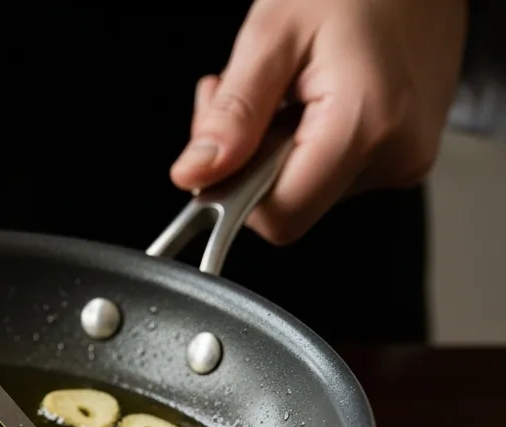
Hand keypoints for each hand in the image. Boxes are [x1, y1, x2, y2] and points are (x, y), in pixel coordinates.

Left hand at [170, 0, 466, 243]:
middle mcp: (396, 155)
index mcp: (366, 126)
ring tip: (282, 84)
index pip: (279, 216)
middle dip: (247, 160)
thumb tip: (196, 176)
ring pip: (305, 188)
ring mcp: (406, 158)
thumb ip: (233, 114)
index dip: (233, 190)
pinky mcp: (405, 153)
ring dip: (272, 146)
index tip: (216, 144)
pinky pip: (331, 171)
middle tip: (239, 93)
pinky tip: (308, 95)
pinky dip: (302, 141)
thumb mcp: (273, 34)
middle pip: (289, 204)